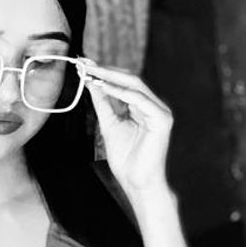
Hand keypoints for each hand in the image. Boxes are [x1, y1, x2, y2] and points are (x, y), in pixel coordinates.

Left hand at [80, 60, 172, 196]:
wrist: (137, 182)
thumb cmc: (126, 159)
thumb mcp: (109, 124)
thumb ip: (103, 103)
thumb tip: (90, 82)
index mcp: (142, 107)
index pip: (123, 83)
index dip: (103, 73)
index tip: (83, 65)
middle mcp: (153, 106)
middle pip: (129, 80)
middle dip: (105, 70)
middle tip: (84, 63)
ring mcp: (160, 111)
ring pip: (135, 85)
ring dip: (111, 77)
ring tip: (91, 72)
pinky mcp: (162, 119)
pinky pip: (140, 100)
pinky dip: (121, 92)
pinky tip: (104, 86)